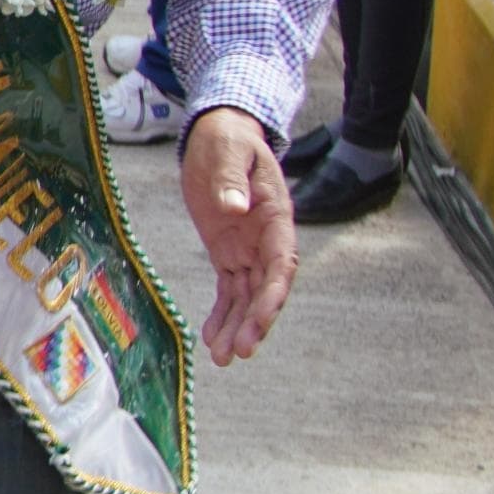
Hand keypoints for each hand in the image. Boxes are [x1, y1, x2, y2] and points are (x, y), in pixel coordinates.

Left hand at [182, 107, 297, 361]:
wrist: (219, 135)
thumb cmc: (227, 140)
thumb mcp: (227, 152)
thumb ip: (231, 180)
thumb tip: (235, 208)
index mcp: (275, 216)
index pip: (282, 263)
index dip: (273, 295)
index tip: (261, 320)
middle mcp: (267, 240)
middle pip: (266, 288)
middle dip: (255, 321)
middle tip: (240, 351)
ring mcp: (248, 249)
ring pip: (247, 297)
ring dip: (238, 327)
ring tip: (223, 358)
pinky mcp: (228, 254)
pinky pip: (229, 291)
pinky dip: (222, 315)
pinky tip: (211, 339)